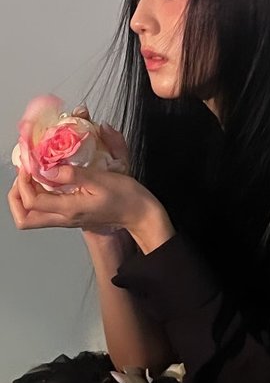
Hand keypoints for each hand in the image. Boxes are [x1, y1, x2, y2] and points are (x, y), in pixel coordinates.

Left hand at [7, 123, 175, 252]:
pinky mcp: (71, 214)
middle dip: (17, 195)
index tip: (30, 163)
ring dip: (26, 195)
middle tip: (25, 174)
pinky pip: (45, 209)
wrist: (140, 213)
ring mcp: (67, 218)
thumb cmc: (126, 196)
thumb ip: (74, 174)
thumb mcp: (103, 179)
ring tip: (34, 174)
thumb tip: (48, 168)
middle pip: (25, 219)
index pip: (32, 202)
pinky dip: (39, 194)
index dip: (24, 182)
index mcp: (70, 210)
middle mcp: (64, 217)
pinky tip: (49, 177)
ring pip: (32, 216)